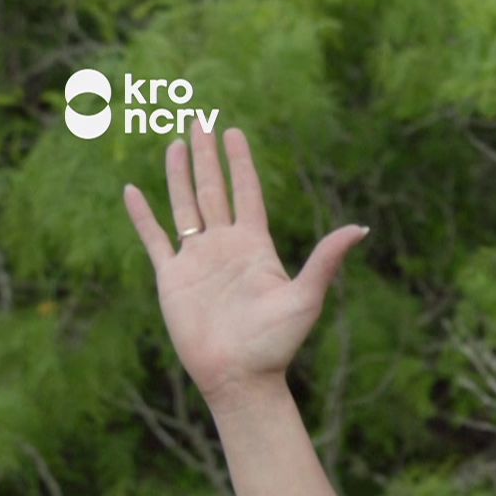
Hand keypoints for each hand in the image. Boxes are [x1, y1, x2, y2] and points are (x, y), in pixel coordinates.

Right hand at [122, 127, 368, 406]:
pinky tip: (134, 191)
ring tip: (176, 143)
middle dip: (207, 155)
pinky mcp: (172, 279)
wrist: (240, 376)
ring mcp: (197, 261)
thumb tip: (361, 228)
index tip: (234, 132)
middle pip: (213, 190)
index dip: (240, 163)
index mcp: (255, 246)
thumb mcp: (306, 297)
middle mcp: (225, 247)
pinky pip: (155, 239)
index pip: (247, 193)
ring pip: (185, 206)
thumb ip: (327, 259)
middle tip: (200, 118)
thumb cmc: (276, 342)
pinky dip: (143, 216)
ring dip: (179, 175)